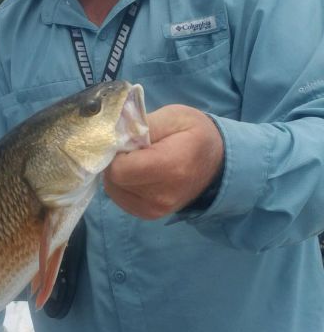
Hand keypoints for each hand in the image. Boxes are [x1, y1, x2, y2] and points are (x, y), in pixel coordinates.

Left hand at [103, 105, 223, 219]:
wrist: (219, 163)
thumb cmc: (195, 135)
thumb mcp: (174, 116)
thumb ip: (141, 124)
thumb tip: (112, 133)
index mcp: (169, 167)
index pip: (119, 169)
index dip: (116, 152)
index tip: (128, 141)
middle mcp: (161, 196)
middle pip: (114, 181)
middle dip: (116, 162)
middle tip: (134, 150)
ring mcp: (156, 209)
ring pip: (114, 191)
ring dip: (119, 174)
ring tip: (139, 161)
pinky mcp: (151, 215)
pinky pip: (121, 199)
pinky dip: (124, 185)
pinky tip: (140, 174)